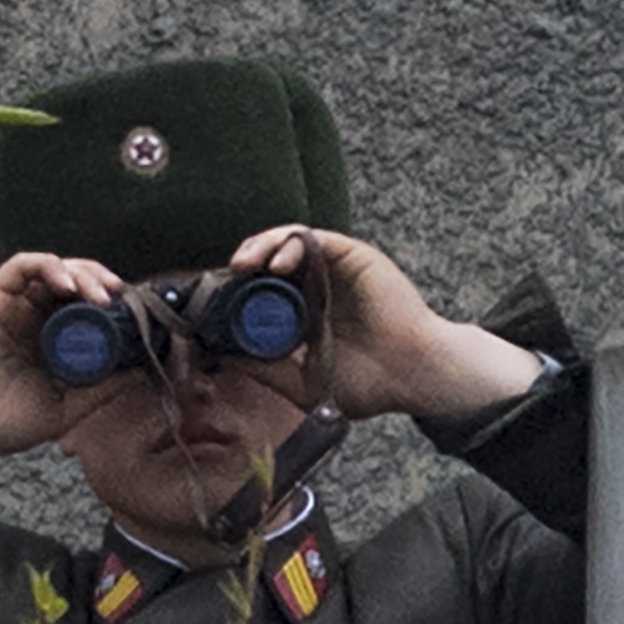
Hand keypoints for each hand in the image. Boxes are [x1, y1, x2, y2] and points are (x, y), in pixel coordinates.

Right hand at [0, 252, 124, 487]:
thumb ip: (101, 389)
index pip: (85, 307)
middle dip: (102, 282)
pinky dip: (50, 266)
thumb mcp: (67, 406)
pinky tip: (68, 285)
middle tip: (122, 296)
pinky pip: (23, 265)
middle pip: (74, 281)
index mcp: (48, 340)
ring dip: (83, 273)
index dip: (112, 304)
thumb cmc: (3, 422)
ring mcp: (11, 304)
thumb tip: (140, 371)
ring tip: (101, 294)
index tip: (134, 313)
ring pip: (53, 268)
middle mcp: (31, 317)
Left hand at [227, 225, 545, 420]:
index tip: (212, 304)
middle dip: (241, 266)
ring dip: (259, 247)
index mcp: (302, 315)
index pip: (258, 292)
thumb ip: (261, 367)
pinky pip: (313, 238)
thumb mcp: (298, 382)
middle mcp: (315, 287)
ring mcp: (333, 270)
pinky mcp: (351, 256)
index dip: (233, 293)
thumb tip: (218, 353)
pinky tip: (276, 263)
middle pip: (267, 262)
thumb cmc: (366, 385)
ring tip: (243, 265)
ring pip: (286, 243)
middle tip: (224, 279)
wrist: (411, 377)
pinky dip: (289, 243)